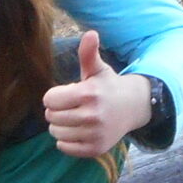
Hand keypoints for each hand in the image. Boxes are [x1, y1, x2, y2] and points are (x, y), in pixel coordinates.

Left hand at [41, 30, 150, 159]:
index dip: (54, 96)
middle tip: (71, 107)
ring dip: (60, 126)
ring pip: (56, 133)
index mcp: (89, 94)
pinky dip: (66, 141)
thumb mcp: (98, 69)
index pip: (49, 100)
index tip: (67, 94)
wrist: (133, 108)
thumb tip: (90, 33)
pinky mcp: (95, 149)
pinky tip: (78, 131)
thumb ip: (88, 53)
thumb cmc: (108, 87)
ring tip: (74, 118)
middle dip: (57, 110)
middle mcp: (92, 116)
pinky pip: (64, 148)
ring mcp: (94, 134)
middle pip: (51, 117)